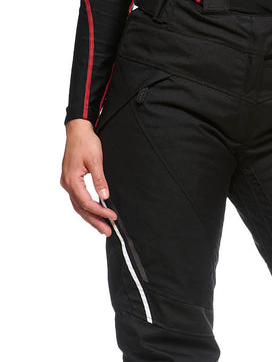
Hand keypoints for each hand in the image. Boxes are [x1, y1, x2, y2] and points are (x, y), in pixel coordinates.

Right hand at [60, 119, 117, 235]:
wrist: (77, 130)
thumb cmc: (86, 142)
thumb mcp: (96, 160)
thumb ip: (99, 179)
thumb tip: (104, 196)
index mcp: (72, 180)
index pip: (87, 202)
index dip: (100, 212)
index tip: (113, 217)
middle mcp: (67, 183)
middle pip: (81, 208)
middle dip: (94, 221)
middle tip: (107, 232)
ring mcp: (67, 182)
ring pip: (78, 205)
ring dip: (90, 216)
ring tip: (102, 227)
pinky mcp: (70, 180)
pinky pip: (77, 198)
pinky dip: (85, 208)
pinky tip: (94, 213)